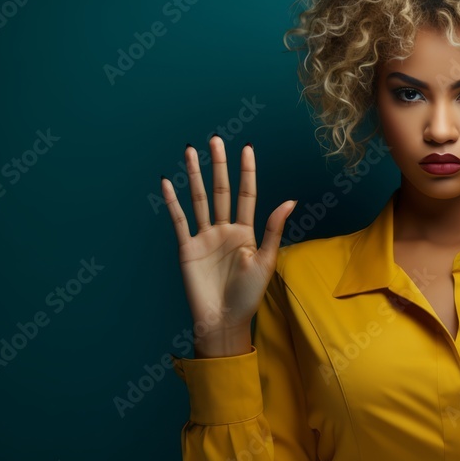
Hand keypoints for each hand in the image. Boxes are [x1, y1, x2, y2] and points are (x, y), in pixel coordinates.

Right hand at [161, 135, 296, 357]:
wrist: (224, 321)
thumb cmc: (248, 296)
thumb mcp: (266, 261)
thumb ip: (274, 230)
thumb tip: (290, 201)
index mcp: (246, 231)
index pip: (246, 194)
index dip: (246, 172)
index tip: (246, 148)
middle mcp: (224, 229)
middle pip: (220, 190)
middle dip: (218, 165)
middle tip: (214, 139)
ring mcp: (205, 237)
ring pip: (199, 199)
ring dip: (194, 175)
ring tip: (190, 151)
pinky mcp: (187, 248)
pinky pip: (179, 220)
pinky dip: (173, 202)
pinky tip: (169, 182)